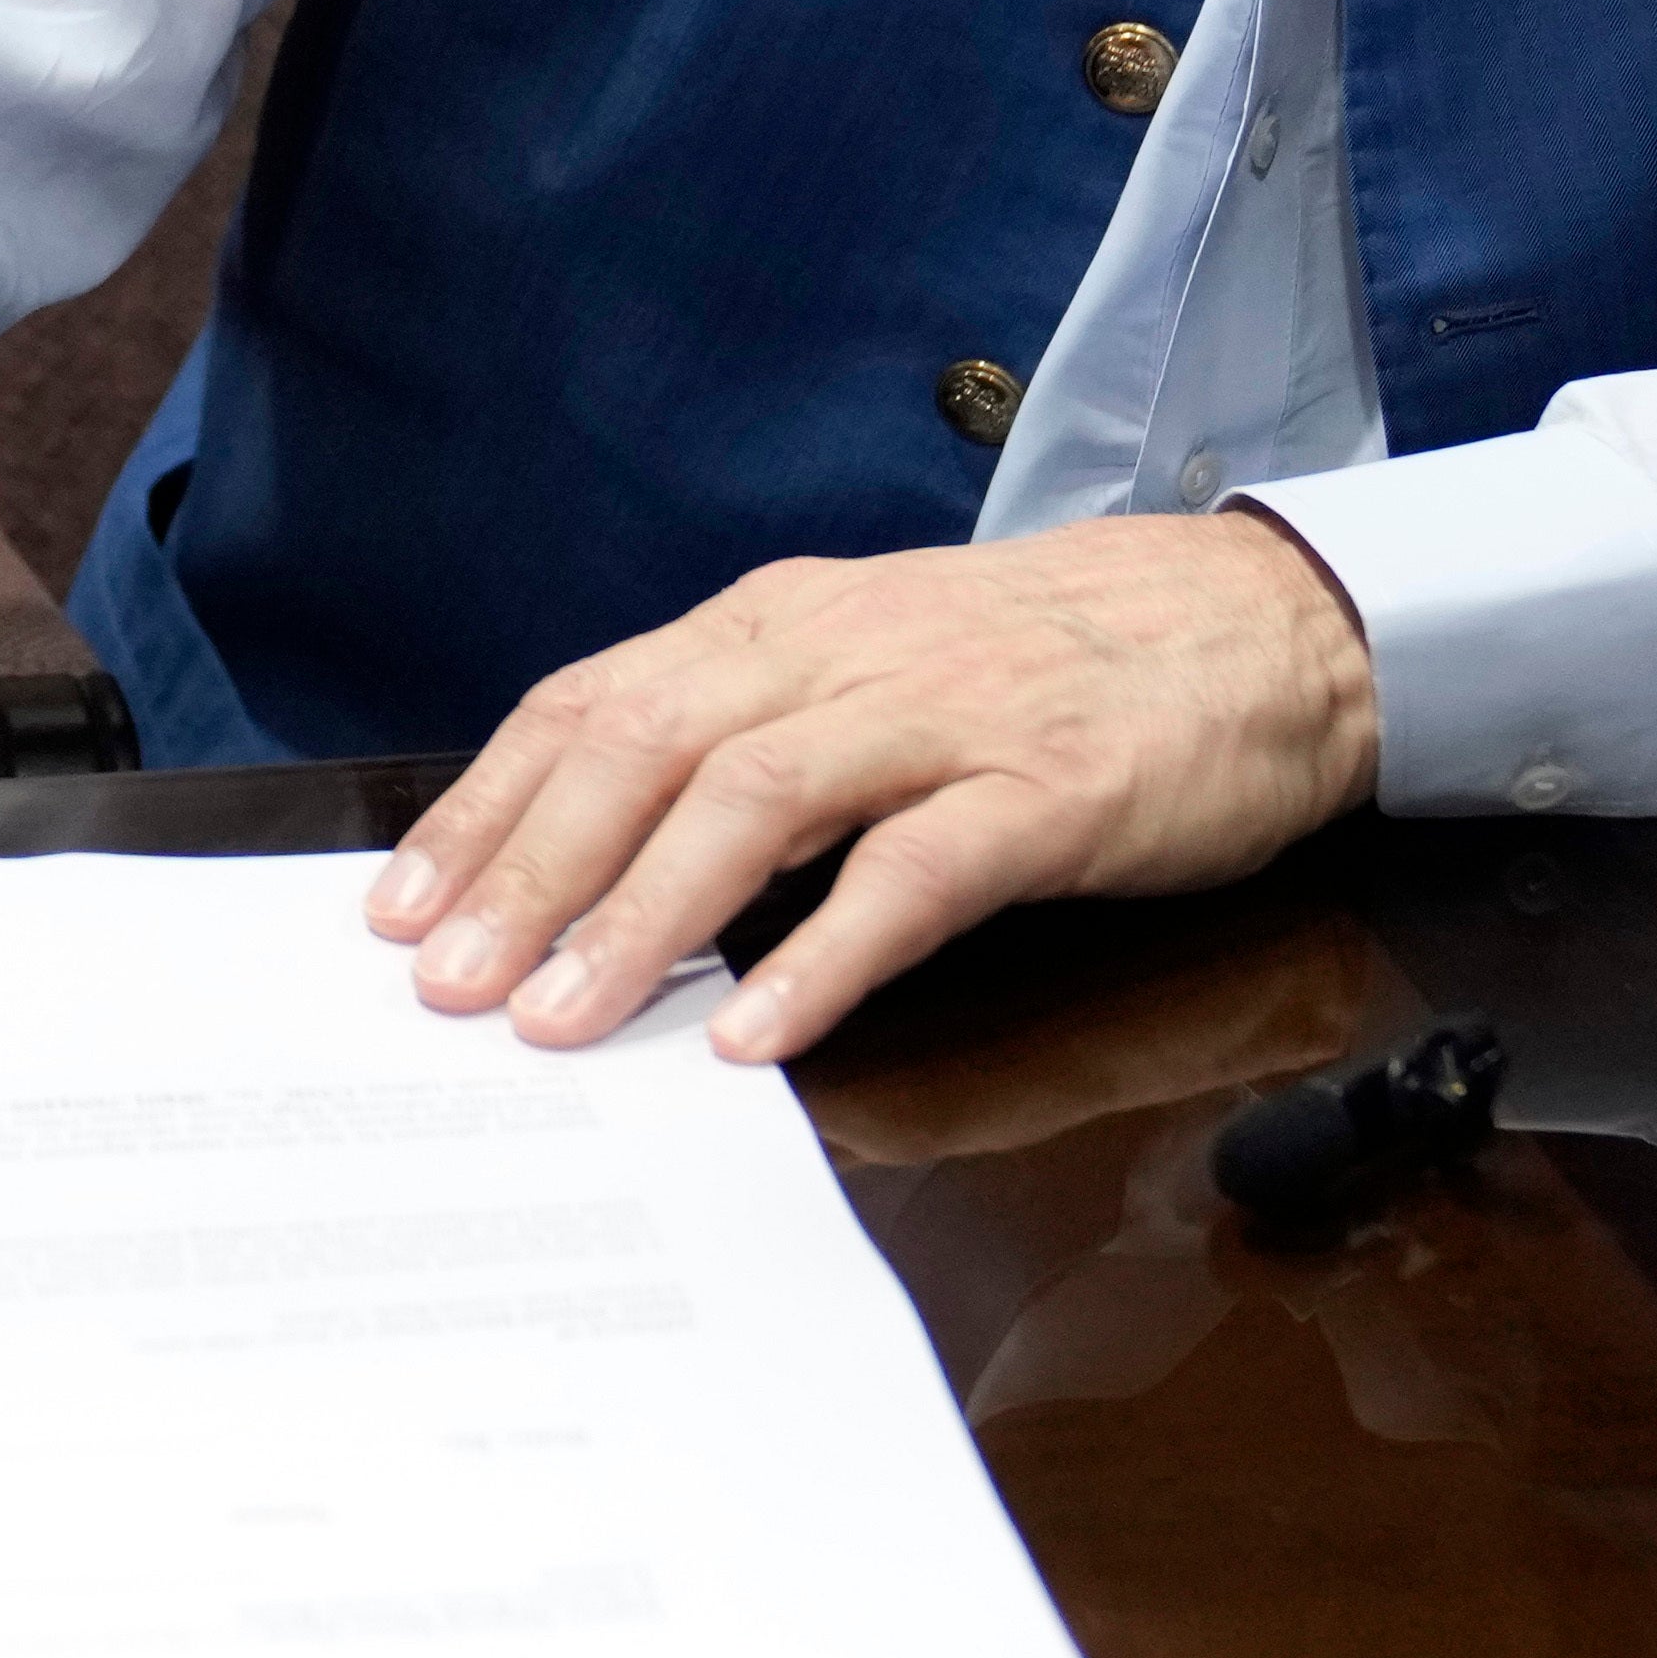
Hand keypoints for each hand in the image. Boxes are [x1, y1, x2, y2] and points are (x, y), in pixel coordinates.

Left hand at [362, 508, 1381, 1069]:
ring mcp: (944, 716)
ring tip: (563, 1019)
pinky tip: (757, 1036)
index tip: (398, 908)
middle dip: (528, 872)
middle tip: (443, 985)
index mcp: (782, 621)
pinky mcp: (1046, 791)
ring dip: (642, 918)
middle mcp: (841, 651)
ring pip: (754, 802)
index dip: (489, 807)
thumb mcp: (873, 669)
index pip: (594, 703)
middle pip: (645, 748)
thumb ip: (753, 742)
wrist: (1259, 623)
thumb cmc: (1048, 665)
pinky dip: (824, 957)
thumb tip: (597, 862)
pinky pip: (912, 876)